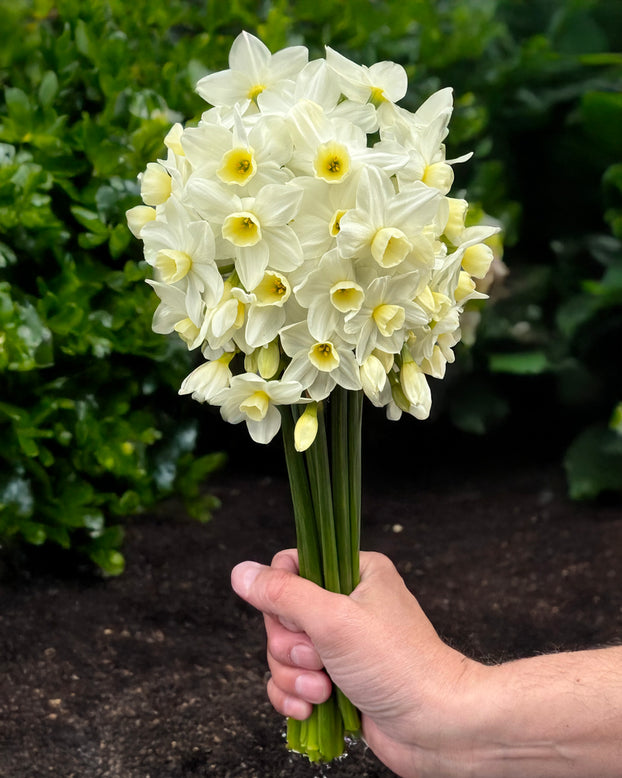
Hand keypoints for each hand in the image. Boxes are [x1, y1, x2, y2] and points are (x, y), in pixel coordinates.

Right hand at [231, 549, 478, 776]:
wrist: (437, 728)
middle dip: (291, 645)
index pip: (292, 566)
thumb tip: (241, 572)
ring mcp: (341, 644)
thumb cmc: (397, 664)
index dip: (283, 595)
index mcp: (355, 572)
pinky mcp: (336, 680)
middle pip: (281, 614)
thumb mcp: (333, 619)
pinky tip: (311, 707)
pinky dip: (294, 696)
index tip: (301, 618)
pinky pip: (291, 681)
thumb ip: (282, 594)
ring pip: (283, 651)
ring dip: (294, 675)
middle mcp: (347, 604)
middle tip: (317, 657)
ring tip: (323, 688)